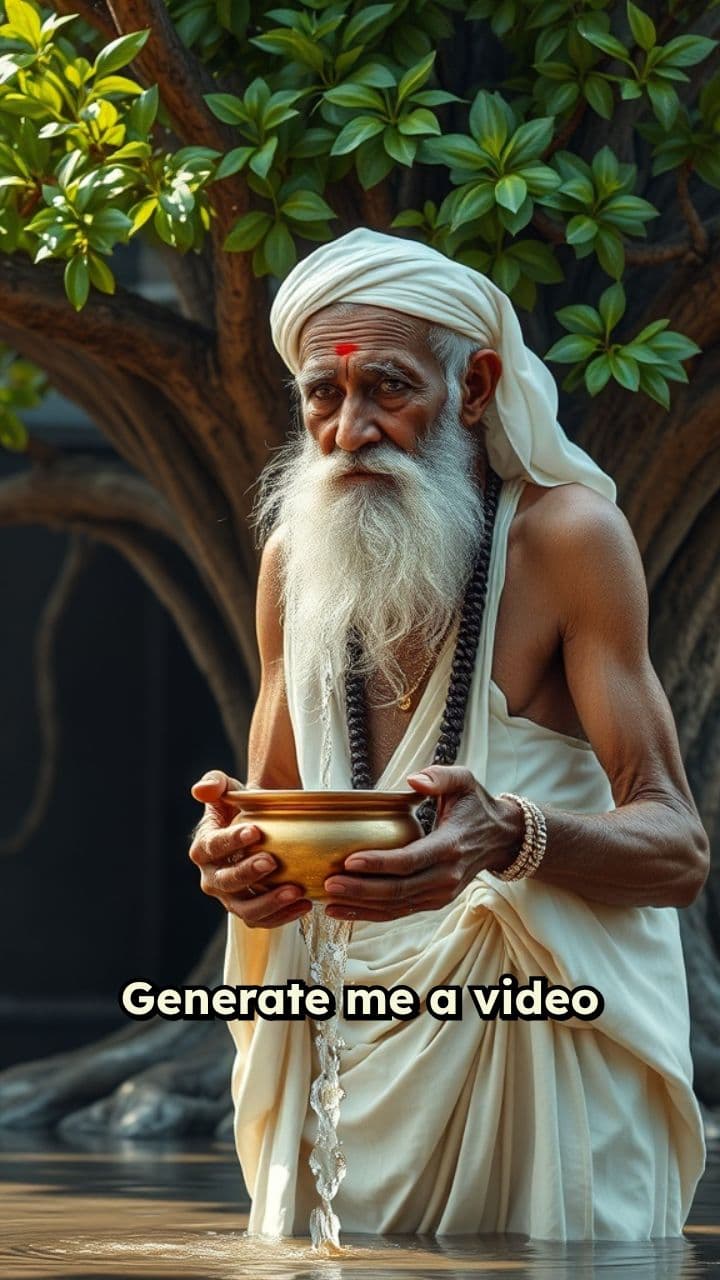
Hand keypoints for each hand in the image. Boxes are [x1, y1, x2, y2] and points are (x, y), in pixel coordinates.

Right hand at [189, 769, 311, 928]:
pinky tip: (304, 904)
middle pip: (226, 880)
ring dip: (269, 902)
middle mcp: (212, 876)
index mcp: (203, 847)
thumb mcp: (228, 788)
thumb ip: (215, 783)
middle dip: (248, 873)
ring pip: (244, 908)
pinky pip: (263, 920)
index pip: (213, 846)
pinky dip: (283, 916)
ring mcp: (230, 897)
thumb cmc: (242, 805)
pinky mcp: (249, 909)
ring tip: (295, 891)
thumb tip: (201, 789)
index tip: (256, 831)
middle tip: (272, 862)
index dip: (232, 840)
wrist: (261, 825)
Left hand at [323, 765, 520, 921]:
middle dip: (360, 889)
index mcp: (450, 846)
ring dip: (360, 906)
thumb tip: (414, 779)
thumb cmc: (476, 805)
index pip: (410, 860)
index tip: (349, 860)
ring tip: (328, 900)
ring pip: (396, 907)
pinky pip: (399, 912)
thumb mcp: (464, 780)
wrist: (502, 838)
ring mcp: (441, 894)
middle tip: (328, 883)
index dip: (379, 863)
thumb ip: (439, 776)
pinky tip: (343, 910)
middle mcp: (446, 876)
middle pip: (398, 890)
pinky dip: (370, 914)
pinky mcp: (434, 902)